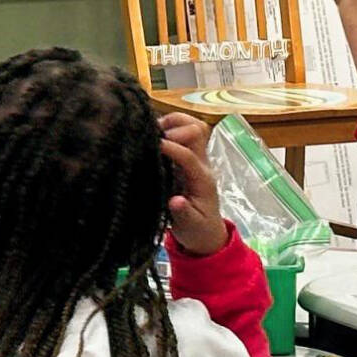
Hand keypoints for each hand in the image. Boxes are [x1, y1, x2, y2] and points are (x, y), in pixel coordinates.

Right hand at [159, 114, 228, 256]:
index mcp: (202, 179)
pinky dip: (169, 128)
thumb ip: (183, 212)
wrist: (207, 234)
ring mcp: (196, 159)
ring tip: (153, 131)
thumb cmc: (197, 230)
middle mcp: (202, 164)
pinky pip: (183, 133)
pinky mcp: (187, 159)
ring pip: (193, 126)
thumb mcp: (189, 226)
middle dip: (175, 125)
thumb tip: (176, 201)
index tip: (150, 146)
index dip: (170, 147)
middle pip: (197, 130)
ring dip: (173, 123)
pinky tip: (152, 136)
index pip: (188, 155)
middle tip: (152, 134)